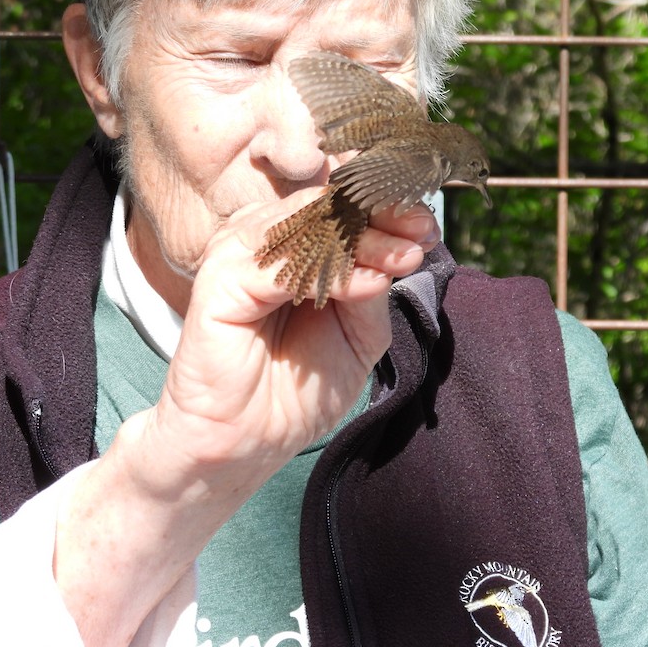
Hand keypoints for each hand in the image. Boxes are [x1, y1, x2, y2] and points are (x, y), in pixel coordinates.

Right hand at [54, 189, 437, 646]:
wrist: (244, 444)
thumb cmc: (295, 390)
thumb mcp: (357, 336)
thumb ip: (372, 291)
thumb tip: (395, 255)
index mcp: (293, 246)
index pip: (339, 205)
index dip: (385, 206)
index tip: (427, 227)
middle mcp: (263, 242)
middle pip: (324, 202)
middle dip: (381, 213)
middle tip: (423, 232)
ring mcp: (238, 257)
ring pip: (305, 221)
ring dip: (363, 236)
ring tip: (403, 256)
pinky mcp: (219, 282)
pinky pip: (279, 262)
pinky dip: (329, 270)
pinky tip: (364, 284)